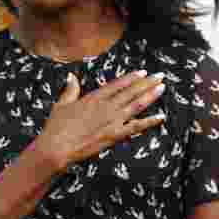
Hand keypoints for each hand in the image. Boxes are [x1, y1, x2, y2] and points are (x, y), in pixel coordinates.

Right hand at [33, 70, 165, 173]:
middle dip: (147, 83)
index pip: (117, 84)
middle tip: (160, 76)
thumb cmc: (56, 127)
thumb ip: (70, 90)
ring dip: (150, 96)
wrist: (57, 147)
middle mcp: (106, 107)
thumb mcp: (61, 105)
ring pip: (136, 105)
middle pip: (130, 92)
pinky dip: (149, 121)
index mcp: (93, 98)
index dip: (131, 78)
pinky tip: (160, 116)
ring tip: (162, 88)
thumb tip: (71, 76)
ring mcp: (112, 120)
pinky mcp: (115, 134)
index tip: (143, 72)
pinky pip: (136, 126)